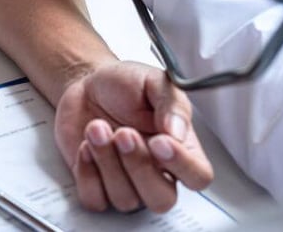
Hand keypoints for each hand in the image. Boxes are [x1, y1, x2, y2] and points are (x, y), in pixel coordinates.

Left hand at [54, 61, 212, 212]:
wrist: (86, 83)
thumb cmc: (123, 85)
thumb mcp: (153, 81)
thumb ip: (171, 104)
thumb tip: (179, 131)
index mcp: (180, 148)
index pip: (197, 176)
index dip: (182, 165)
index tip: (159, 141)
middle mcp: (156, 171)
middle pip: (161, 199)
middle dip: (139, 166)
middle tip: (123, 133)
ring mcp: (126, 182)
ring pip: (125, 199)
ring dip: (107, 162)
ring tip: (96, 128)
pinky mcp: (95, 185)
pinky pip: (95, 199)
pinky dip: (87, 174)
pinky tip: (85, 146)